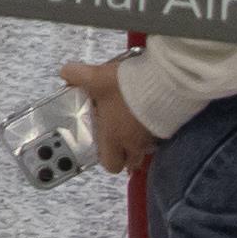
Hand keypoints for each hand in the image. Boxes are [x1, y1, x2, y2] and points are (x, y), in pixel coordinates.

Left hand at [61, 54, 156, 173]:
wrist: (166, 81)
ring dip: (139, 141)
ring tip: (132, 122)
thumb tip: (66, 73)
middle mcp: (135, 142)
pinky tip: (148, 112)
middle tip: (117, 136)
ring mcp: (154, 136)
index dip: (106, 159)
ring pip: (146, 149)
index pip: (111, 164)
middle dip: (125, 154)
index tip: (101, 146)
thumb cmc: (127, 87)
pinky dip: (153, 130)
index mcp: (114, 136)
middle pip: (132, 161)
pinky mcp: (170, 126)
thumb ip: (76, 75)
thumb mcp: (95, 77)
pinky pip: (159, 136)